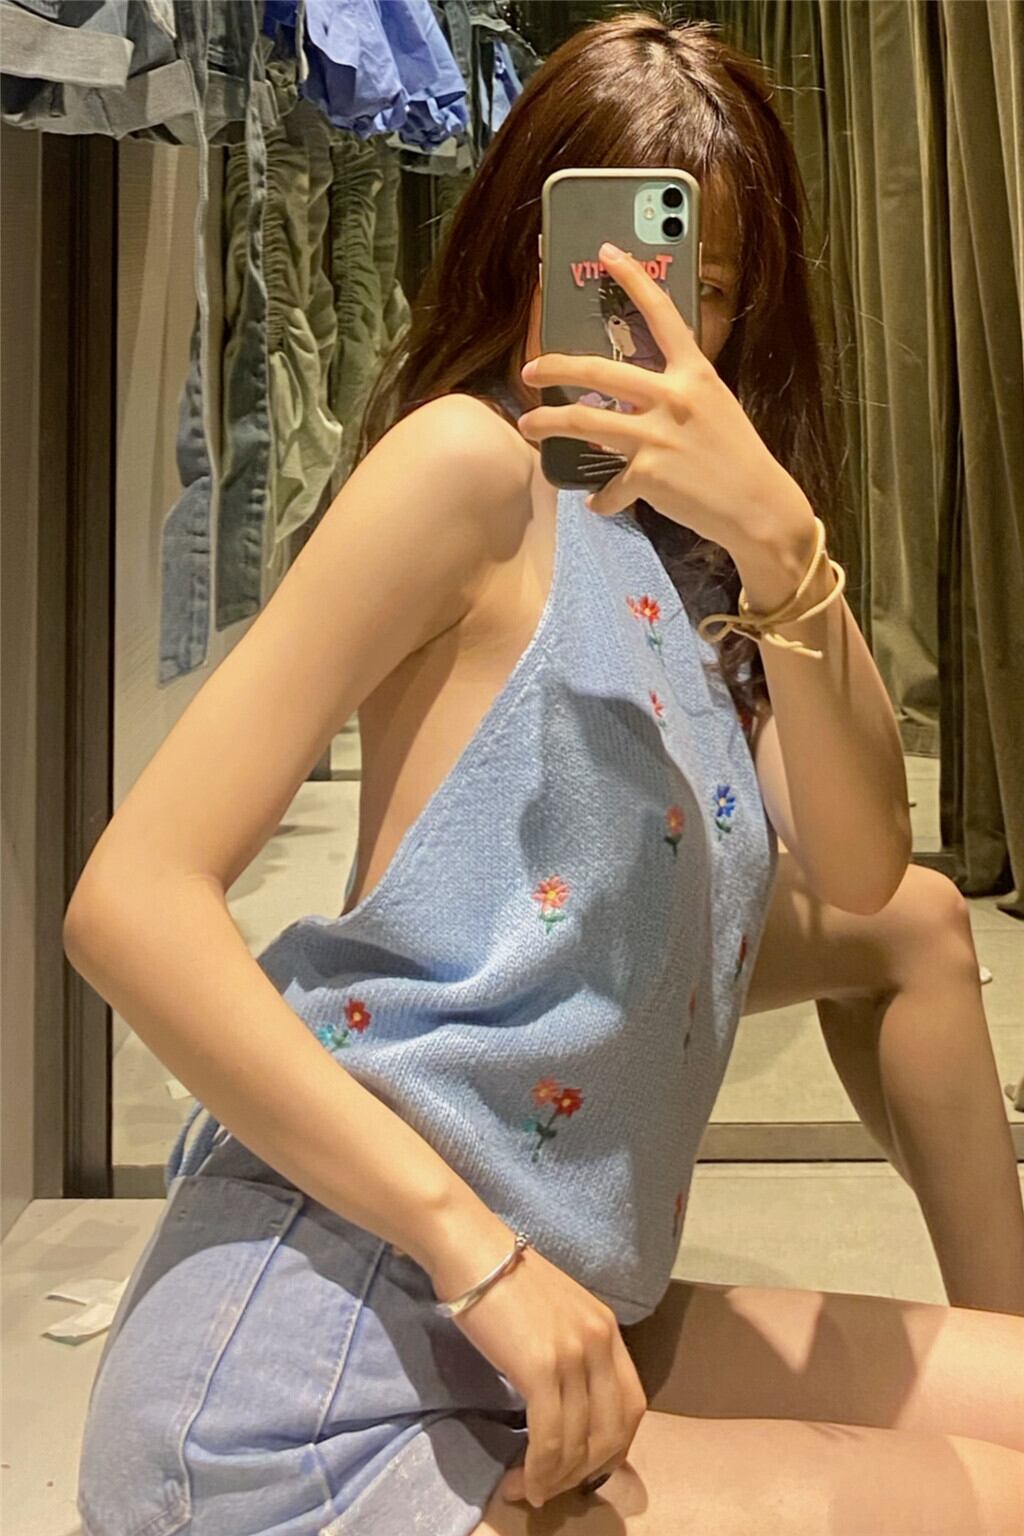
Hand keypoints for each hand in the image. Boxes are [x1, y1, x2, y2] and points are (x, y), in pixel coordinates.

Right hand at [429, 1233, 646, 1508]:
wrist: (474, 1252)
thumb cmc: (505, 1280)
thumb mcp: (558, 1314)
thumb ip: (573, 1352)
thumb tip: (568, 1406)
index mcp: (608, 1329)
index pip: (631, 1405)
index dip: (612, 1447)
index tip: (583, 1467)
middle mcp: (601, 1342)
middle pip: (612, 1432)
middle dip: (583, 1472)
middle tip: (552, 1487)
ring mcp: (573, 1355)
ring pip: (578, 1442)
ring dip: (553, 1479)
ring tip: (526, 1488)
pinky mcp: (541, 1367)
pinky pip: (549, 1437)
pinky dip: (538, 1469)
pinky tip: (522, 1480)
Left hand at [517, 240, 811, 557]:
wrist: (758, 506)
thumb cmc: (737, 458)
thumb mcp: (714, 408)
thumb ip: (678, 393)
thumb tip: (638, 396)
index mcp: (695, 373)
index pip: (661, 315)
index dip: (634, 279)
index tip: (608, 253)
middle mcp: (674, 397)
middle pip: (600, 371)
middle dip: (556, 367)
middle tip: (531, 369)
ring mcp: (658, 436)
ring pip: (586, 422)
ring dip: (549, 422)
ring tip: (529, 424)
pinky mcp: (648, 475)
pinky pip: (611, 485)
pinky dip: (603, 497)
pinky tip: (598, 502)